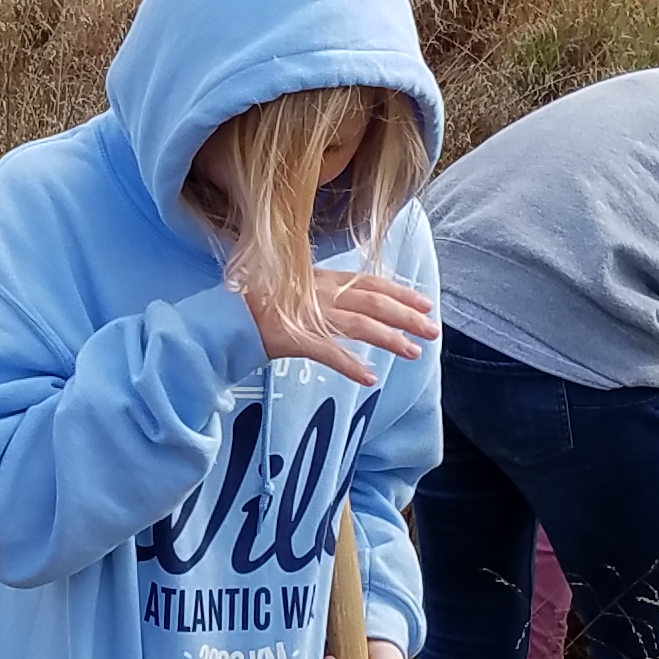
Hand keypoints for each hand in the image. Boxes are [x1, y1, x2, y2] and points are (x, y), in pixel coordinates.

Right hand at [253, 268, 436, 385]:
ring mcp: (310, 316)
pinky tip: (370, 378)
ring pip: (361, 326)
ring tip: (413, 353)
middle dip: (407, 316)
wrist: (225, 315)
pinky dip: (351, 366)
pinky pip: (329, 353)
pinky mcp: (296, 338)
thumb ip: (322, 292)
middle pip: (374, 303)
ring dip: (390, 340)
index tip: (425, 303)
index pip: (371, 283)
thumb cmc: (257, 303)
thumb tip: (349, 301)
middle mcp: (322, 295)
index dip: (401, 293)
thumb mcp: (296, 288)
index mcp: (323, 280)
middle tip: (433, 329)